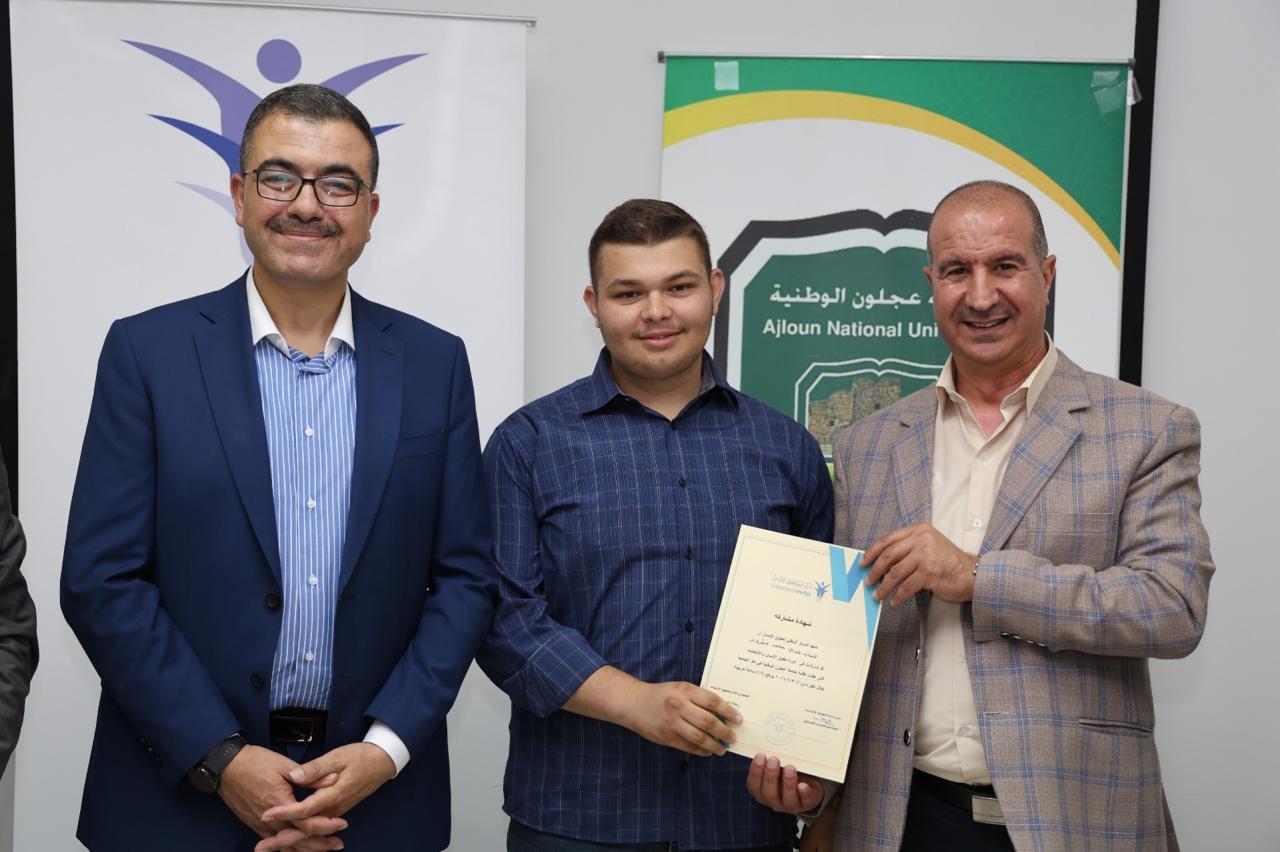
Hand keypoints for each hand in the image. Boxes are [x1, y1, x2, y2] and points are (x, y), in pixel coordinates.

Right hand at [218, 745, 346, 849]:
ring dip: (305, 848)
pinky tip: (297, 850)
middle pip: (298, 839)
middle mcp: (270, 819)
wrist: (227, 766)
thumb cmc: (255, 762)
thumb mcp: (284, 765)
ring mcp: (260, 824)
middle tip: (338, 844)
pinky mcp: (254, 824)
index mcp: (279, 802)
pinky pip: (273, 842)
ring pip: (285, 844)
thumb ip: (310, 776)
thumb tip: (332, 779)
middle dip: (320, 844)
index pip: (307, 822)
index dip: (326, 825)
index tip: (342, 824)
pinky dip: (287, 848)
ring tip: (323, 849)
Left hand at [256, 742, 395, 849]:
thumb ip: (317, 768)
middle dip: (282, 840)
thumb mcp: (339, 757)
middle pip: (305, 830)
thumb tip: (296, 776)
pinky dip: (301, 839)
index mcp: (332, 795)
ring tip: (267, 847)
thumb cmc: (361, 757)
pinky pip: (315, 831)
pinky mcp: (335, 812)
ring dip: (289, 843)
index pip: (305, 810)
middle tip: (260, 847)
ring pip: (310, 834)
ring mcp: (335, 812)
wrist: (382, 763)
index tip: (266, 814)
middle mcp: (333, 809)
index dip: (284, 813)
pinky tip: (288, 842)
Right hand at [619, 680, 740, 756]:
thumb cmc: (661, 694)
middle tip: (733, 737)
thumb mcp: (680, 688)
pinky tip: (708, 751)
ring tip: (723, 748)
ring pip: (700, 738)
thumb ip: (698, 697)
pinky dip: (701, 750)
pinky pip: (689, 747)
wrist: (634, 703)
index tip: (738, 719)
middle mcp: (679, 706)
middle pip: (708, 722)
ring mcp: (672, 723)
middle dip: (724, 732)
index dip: (728, 711)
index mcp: (685, 690)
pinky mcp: (667, 737)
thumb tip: (722, 712)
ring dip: (715, 745)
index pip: (712, 702)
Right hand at [745, 752, 824, 813]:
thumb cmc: (785, 771)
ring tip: (789, 767)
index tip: (760, 756)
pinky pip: (804, 800)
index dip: (755, 771)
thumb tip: (765, 738)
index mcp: (762, 791)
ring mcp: (790, 805)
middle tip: (773, 760)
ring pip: (786, 799)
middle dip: (770, 776)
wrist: (807, 784)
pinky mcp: (806, 804)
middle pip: (768, 794)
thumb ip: (769, 758)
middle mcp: (774, 801)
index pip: (753, 785)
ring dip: (787, 783)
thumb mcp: (776, 765)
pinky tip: (803, 785)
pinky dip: (804, 793)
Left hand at [863, 523, 977, 605]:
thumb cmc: (949, 562)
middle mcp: (922, 539)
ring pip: (895, 572)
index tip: (863, 563)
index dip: (872, 552)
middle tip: (868, 581)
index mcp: (919, 530)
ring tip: (877, 595)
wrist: (973, 574)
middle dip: (874, 570)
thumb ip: (908, 548)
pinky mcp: (929, 572)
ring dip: (884, 586)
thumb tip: (881, 564)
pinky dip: (898, 596)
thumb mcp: (929, 545)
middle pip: (888, 555)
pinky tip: (894, 602)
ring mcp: (926, 555)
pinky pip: (906, 587)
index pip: (888, 540)